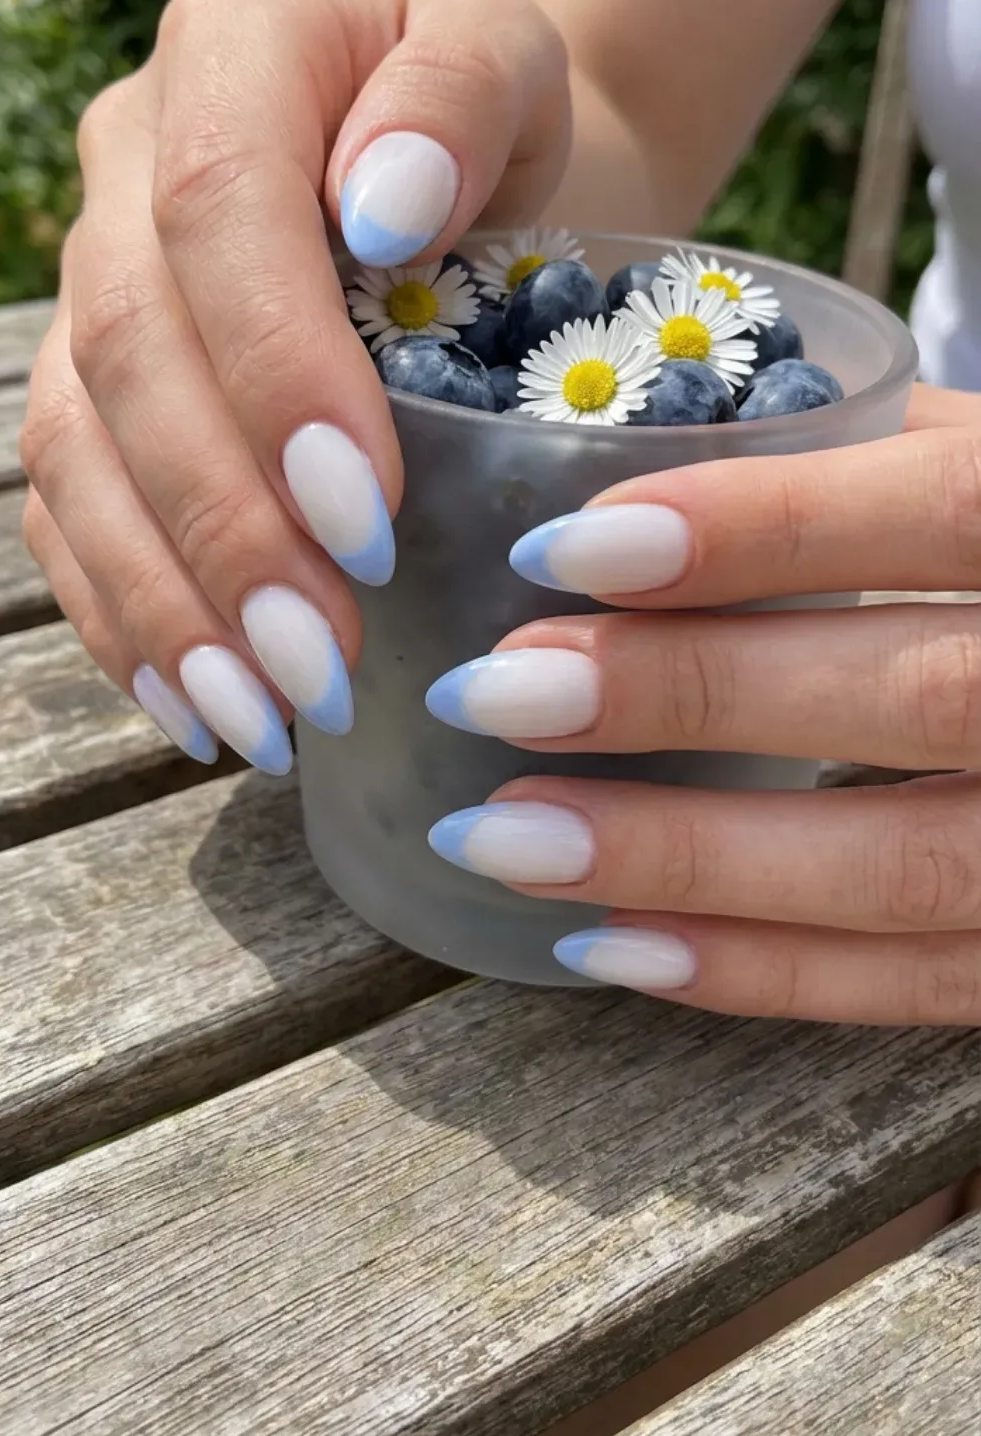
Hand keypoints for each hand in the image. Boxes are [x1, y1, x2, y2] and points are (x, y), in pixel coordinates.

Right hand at [20, 0, 568, 765]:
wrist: (474, 173)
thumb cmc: (508, 133)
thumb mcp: (518, 65)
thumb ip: (462, 94)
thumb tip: (382, 206)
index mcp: (227, 53)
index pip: (218, 212)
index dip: (274, 374)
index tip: (368, 519)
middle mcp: (124, 162)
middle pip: (130, 350)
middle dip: (223, 523)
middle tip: (319, 662)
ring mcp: (91, 278)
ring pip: (76, 445)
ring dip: (164, 597)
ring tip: (258, 718)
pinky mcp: (88, 383)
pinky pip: (65, 504)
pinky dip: (121, 612)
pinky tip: (192, 706)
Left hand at [425, 414, 980, 1025]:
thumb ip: (874, 453)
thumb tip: (637, 451)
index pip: (950, 510)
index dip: (766, 529)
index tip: (568, 542)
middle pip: (915, 695)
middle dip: (692, 694)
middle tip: (499, 689)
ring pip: (906, 865)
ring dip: (691, 859)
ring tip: (506, 836)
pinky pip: (919, 984)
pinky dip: (759, 973)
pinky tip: (609, 947)